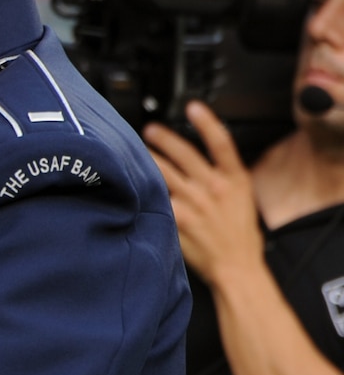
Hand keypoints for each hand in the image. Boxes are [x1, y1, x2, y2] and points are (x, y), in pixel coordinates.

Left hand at [144, 102, 267, 292]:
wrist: (237, 268)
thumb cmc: (241, 237)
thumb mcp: (245, 200)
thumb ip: (226, 179)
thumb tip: (206, 163)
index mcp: (235, 180)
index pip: (221, 142)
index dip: (206, 122)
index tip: (193, 107)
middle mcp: (214, 187)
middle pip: (184, 153)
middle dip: (164, 137)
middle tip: (149, 129)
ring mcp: (194, 202)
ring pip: (164, 171)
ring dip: (147, 158)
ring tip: (131, 150)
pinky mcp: (178, 218)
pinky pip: (155, 196)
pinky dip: (142, 188)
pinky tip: (129, 181)